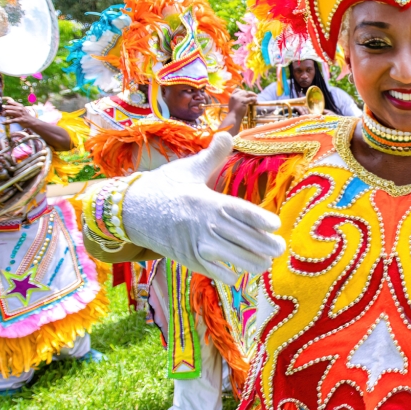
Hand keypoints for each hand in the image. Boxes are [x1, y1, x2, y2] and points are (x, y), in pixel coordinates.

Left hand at [1, 98, 37, 128]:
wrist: (32, 121)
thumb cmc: (25, 115)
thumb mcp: (21, 109)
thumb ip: (14, 107)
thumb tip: (7, 103)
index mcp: (19, 105)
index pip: (10, 102)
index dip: (5, 104)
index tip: (2, 107)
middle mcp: (19, 109)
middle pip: (8, 107)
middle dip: (3, 109)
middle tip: (1, 112)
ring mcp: (19, 114)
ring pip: (9, 112)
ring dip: (4, 114)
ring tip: (2, 115)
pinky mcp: (19, 120)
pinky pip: (11, 120)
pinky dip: (6, 122)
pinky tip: (2, 123)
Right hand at [121, 132, 286, 283]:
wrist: (129, 210)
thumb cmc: (163, 187)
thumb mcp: (188, 169)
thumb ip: (212, 156)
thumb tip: (228, 134)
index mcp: (208, 200)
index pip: (240, 211)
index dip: (259, 219)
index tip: (276, 224)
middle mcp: (205, 224)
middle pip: (242, 237)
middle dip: (264, 245)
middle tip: (281, 248)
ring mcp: (197, 244)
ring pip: (231, 258)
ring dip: (251, 263)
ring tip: (265, 263)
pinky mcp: (188, 259)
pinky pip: (213, 272)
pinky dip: (228, 275)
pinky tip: (240, 275)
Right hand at [227, 89, 258, 116]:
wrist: (233, 116)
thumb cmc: (233, 113)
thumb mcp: (233, 104)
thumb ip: (236, 101)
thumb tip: (242, 100)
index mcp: (232, 96)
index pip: (237, 90)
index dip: (242, 91)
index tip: (245, 93)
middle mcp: (235, 96)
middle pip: (243, 91)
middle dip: (248, 93)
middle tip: (253, 95)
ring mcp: (239, 98)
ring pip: (247, 93)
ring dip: (252, 94)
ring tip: (256, 96)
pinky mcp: (244, 101)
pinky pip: (250, 98)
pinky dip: (254, 99)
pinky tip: (256, 100)